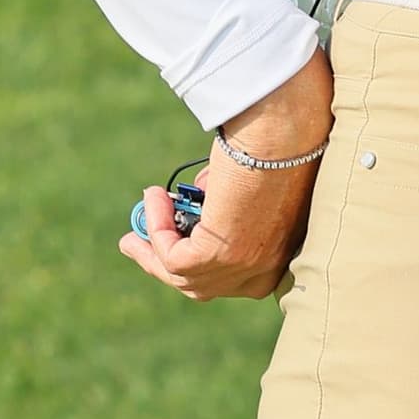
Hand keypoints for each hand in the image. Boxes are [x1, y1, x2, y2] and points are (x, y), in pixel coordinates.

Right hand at [123, 48, 329, 301]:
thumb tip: (201, 200)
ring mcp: (244, 268)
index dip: (194, 269)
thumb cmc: (277, 148)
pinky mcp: (219, 255)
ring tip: (139, 213)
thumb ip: (228, 208)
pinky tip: (154, 196)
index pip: (230, 281)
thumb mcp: (251, 191)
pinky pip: (172, 255)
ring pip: (180, 275)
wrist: (284, 132)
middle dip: (162, 265)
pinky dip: (156, 227)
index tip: (168, 251)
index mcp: (281, 260)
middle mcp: (266, 272)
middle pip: (200, 286)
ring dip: (151, 245)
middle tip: (134, 243)